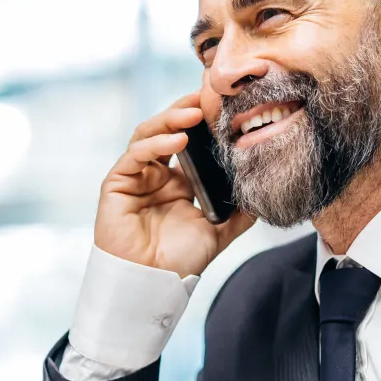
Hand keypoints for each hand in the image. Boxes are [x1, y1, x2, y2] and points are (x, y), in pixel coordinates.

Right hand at [95, 92, 253, 278]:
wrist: (152, 283)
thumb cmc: (179, 261)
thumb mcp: (218, 231)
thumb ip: (239, 211)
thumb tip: (264, 193)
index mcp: (178, 182)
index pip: (189, 141)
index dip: (201, 122)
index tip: (222, 105)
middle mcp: (155, 175)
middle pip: (167, 130)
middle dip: (184, 110)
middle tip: (206, 97)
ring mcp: (136, 177)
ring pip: (148, 135)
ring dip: (169, 120)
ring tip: (192, 114)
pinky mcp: (117, 183)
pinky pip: (135, 155)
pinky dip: (155, 144)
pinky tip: (177, 141)